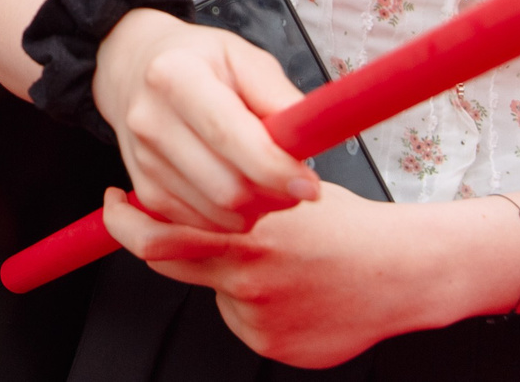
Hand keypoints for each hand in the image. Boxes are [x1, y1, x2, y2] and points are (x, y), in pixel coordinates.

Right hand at [91, 8, 317, 233]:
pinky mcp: (143, 188)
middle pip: (226, 188)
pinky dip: (230, 219)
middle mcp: (150, 119)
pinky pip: (201, 226)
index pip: (229, 135)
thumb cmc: (198, 61)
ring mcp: (142, 159)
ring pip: (218, 215)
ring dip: (256, 209)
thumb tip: (309, 137)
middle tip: (295, 181)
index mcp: (175, 76)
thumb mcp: (243, 56)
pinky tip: (237, 190)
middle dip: (274, 196)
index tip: (310, 184)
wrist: (132, 69)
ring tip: (264, 181)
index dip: (274, 168)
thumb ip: (278, 95)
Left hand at [101, 184, 491, 366]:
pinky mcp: (274, 344)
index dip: (125, 219)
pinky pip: (243, 319)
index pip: (160, 232)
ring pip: (213, 288)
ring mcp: (260, 315)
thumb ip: (232, 191)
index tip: (115, 201)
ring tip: (279, 261)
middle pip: (168, 260)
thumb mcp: (284, 189)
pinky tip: (295, 291)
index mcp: (248, 230)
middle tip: (132, 216)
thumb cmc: (347, 224)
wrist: (403, 274)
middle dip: (147, 238)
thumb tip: (179, 176)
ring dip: (226, 273)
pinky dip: (256, 304)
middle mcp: (248, 275)